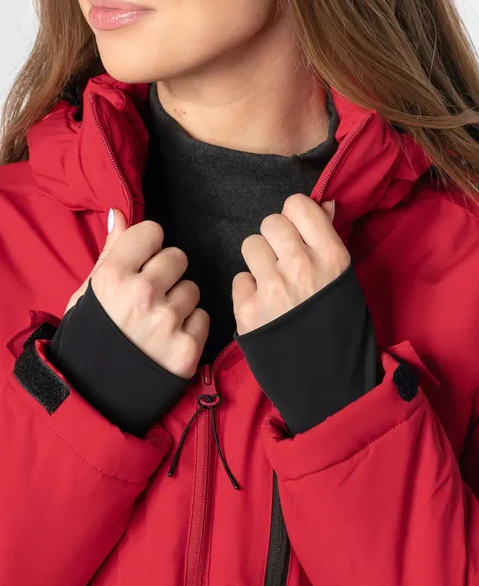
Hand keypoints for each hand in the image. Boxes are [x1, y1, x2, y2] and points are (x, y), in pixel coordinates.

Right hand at [65, 209, 209, 378]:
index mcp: (112, 277)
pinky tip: (170, 339)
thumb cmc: (91, 337)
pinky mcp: (187, 349)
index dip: (148, 247)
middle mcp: (141, 295)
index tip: (142, 262)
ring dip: (180, 301)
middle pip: (178, 257)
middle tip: (152, 296)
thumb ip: (110, 251)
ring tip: (159, 321)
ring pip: (193, 288)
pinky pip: (204, 318)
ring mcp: (166, 323)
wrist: (97, 396)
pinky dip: (191, 327)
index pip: (152, 232)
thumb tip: (120, 213)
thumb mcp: (88, 293)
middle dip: (167, 273)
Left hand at [233, 194, 350, 335]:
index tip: (297, 232)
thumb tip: (322, 203)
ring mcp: (271, 289)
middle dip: (275, 239)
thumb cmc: (342, 329)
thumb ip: (329, 241)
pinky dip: (249, 291)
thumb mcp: (346, 281)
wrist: (330, 382)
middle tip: (284, 261)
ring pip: (250, 246)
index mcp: (330, 256)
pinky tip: (264, 307)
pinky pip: (239, 279)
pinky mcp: (247, 311)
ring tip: (273, 284)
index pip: (297, 205)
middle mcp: (300, 267)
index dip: (295, 216)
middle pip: (269, 223)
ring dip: (259, 261)